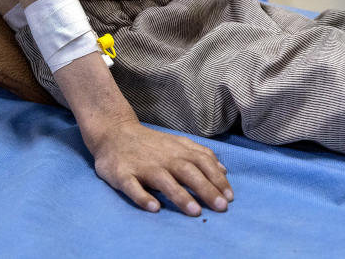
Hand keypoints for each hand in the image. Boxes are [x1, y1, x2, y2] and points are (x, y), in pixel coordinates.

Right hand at [90, 119, 232, 215]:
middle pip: (188, 172)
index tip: (229, 197)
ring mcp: (143, 166)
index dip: (217, 179)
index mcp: (178, 151)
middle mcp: (164, 158)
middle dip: (206, 189)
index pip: (203, 162)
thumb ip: (200, 155)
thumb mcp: (178, 144)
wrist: (114, 132)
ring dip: (180, 195)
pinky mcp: (123, 174)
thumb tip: (223, 171)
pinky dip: (143, 197)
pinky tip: (154, 208)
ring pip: (164, 180)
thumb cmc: (150, 143)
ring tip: (195, 211)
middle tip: (221, 207)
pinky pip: (133, 186)